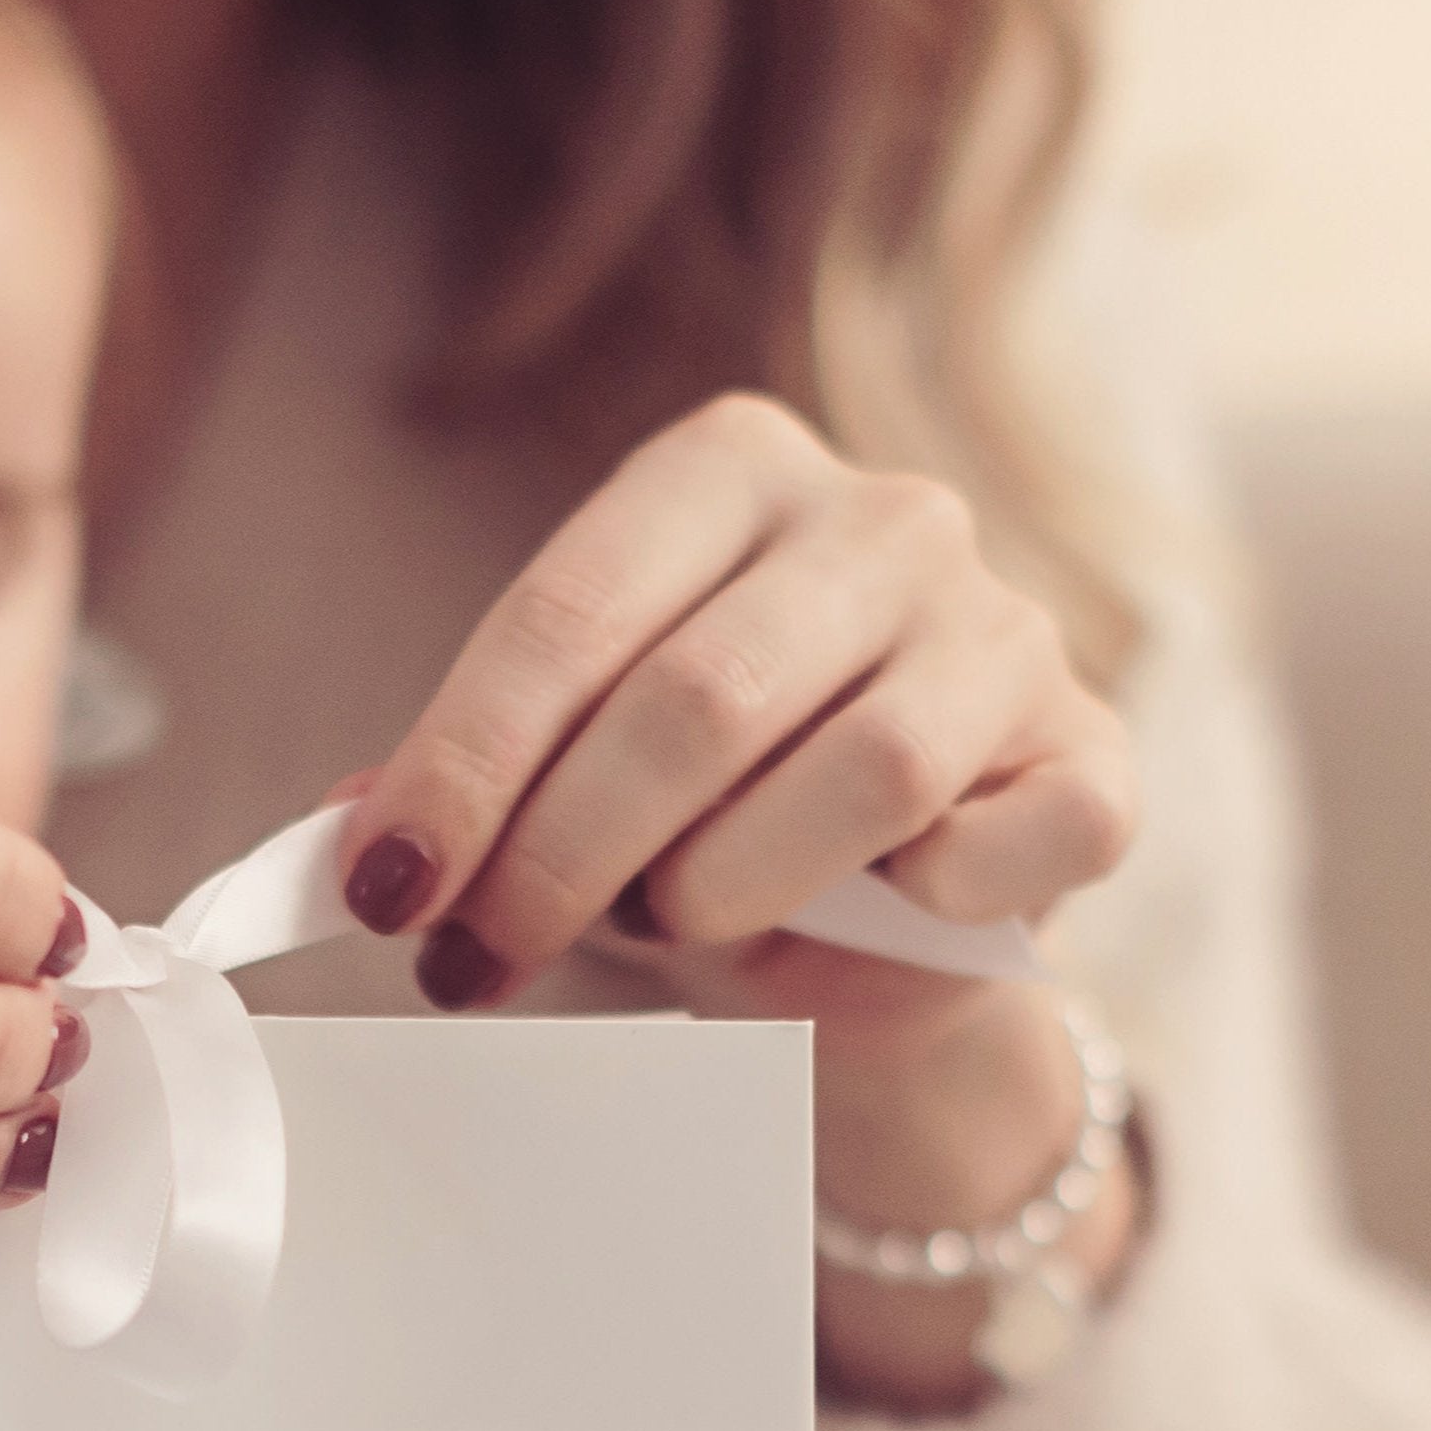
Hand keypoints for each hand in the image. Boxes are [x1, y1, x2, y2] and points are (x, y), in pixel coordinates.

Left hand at [338, 391, 1132, 1026]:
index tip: (380, 893)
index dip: (460, 768)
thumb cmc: (691, 827)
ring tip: (674, 931)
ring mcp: (1007, 628)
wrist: (872, 937)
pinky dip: (925, 905)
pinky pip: (1012, 841)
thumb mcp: (553, 791)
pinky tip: (877, 919)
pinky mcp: (1094, 755)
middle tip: (482, 958)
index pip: (569, 614)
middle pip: (697, 699)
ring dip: (729, 885)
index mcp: (726, 473)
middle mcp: (883, 518)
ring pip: (864, 770)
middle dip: (562, 854)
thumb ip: (456, 794)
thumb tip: (335, 839)